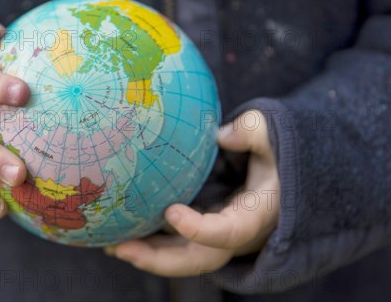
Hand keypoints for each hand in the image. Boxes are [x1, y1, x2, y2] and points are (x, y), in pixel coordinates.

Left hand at [106, 110, 279, 276]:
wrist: (282, 178)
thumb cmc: (277, 154)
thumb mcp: (274, 137)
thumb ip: (254, 131)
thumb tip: (221, 135)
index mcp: (257, 215)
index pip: (230, 233)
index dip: (201, 230)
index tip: (171, 212)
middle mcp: (236, 234)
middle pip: (198, 259)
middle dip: (158, 259)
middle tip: (121, 248)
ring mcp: (218, 237)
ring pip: (182, 257)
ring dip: (146, 255)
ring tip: (108, 245)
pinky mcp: (204, 230)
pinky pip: (176, 244)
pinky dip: (150, 242)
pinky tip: (119, 232)